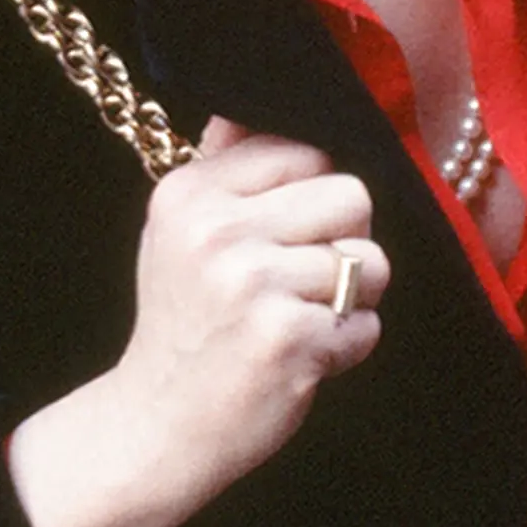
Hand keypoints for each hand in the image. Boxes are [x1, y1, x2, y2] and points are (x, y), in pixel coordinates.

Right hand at [8, 117, 388, 526]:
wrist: (156, 426)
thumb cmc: (182, 324)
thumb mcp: (177, 233)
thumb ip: (223, 165)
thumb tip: (251, 100)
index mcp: (190, 194)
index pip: (307, 150)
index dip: (315, 194)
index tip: (285, 234)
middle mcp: (218, 233)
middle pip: (352, 195)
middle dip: (344, 240)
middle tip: (304, 279)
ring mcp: (253, 286)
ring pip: (370, 262)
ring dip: (351, 299)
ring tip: (302, 318)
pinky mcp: (289, 340)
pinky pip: (365, 323)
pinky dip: (345, 347)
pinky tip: (300, 359)